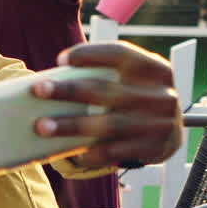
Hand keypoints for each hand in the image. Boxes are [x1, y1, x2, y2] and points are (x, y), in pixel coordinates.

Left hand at [32, 41, 181, 168]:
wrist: (168, 133)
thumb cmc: (133, 98)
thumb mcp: (130, 81)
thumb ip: (103, 77)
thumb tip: (51, 83)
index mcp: (156, 69)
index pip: (121, 54)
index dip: (90, 54)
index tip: (60, 60)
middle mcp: (163, 95)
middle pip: (108, 90)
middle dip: (70, 90)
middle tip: (38, 90)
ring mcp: (162, 124)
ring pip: (109, 124)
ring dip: (72, 125)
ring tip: (42, 126)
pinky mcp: (156, 149)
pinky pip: (116, 152)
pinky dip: (91, 153)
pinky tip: (73, 152)